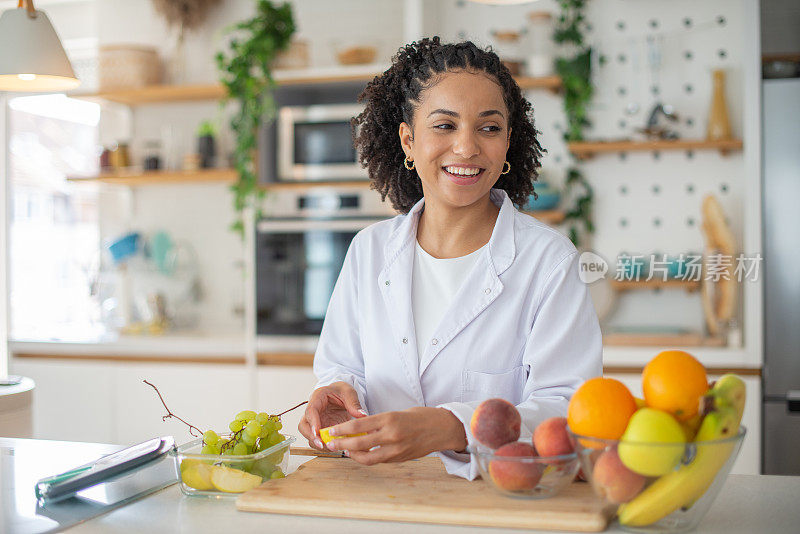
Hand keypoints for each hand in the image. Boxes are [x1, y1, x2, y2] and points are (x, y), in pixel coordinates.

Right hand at [298, 381, 365, 449]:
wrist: (339, 394)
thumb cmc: (341, 391)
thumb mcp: (349, 393)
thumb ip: (354, 403)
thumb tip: (362, 415)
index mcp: (317, 398)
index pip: (310, 411)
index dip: (312, 422)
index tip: (317, 432)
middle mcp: (312, 411)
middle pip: (303, 426)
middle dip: (311, 436)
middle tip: (322, 444)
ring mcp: (315, 421)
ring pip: (309, 435)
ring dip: (318, 443)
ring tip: (332, 447)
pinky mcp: (319, 430)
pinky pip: (318, 440)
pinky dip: (324, 445)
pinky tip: (335, 447)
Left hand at [323, 407, 466, 464]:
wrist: (443, 428)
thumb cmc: (421, 416)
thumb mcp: (398, 413)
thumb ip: (380, 422)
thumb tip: (360, 429)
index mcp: (390, 419)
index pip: (359, 426)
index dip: (343, 430)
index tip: (332, 431)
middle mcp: (392, 435)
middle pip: (360, 444)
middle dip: (342, 444)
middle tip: (331, 443)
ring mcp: (397, 449)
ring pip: (368, 458)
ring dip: (353, 456)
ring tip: (345, 451)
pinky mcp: (400, 459)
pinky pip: (379, 460)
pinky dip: (368, 458)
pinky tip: (361, 455)